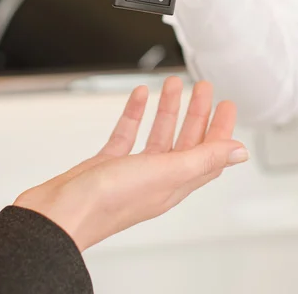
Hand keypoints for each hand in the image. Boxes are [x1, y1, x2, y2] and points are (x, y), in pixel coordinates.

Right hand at [14, 77, 247, 250]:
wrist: (58, 214)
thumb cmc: (107, 201)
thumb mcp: (164, 174)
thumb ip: (203, 159)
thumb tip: (239, 153)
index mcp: (174, 184)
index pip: (208, 154)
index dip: (220, 129)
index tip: (227, 104)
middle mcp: (155, 178)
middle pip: (185, 141)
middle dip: (196, 112)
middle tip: (203, 87)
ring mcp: (130, 172)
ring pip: (157, 135)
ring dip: (167, 109)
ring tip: (172, 84)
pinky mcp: (106, 165)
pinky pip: (126, 135)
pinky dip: (135, 114)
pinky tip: (139, 97)